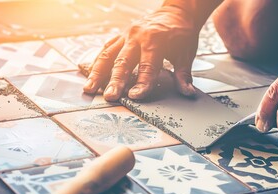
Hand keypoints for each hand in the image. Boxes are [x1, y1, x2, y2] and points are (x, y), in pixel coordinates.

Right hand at [83, 5, 200, 100]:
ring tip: (90, 89)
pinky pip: (106, 49)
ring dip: (98, 73)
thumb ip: (183, 75)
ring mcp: (126, 35)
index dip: (142, 83)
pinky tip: (91, 77)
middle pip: (124, 62)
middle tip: (110, 97)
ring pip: (108, 55)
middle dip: (116, 81)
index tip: (135, 96)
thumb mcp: (186, 54)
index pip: (148, 66)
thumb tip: (187, 93)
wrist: (175, 13)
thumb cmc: (181, 34)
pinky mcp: (120, 36)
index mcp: (156, 41)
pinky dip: (97, 63)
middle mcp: (138, 36)